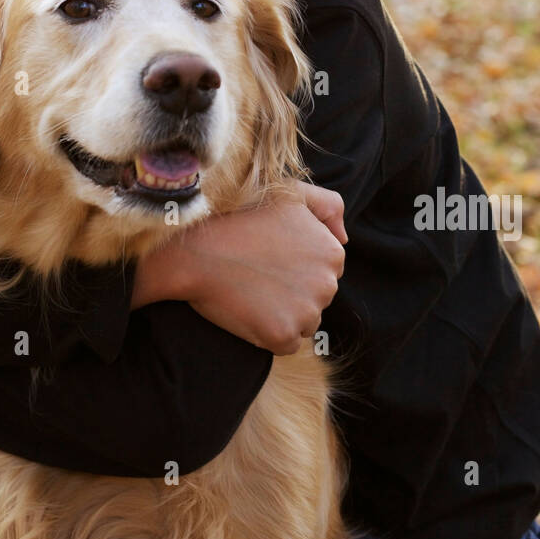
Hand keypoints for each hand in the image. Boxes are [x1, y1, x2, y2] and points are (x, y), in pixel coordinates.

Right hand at [133, 180, 346, 355]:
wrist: (194, 248)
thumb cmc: (238, 216)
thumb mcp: (290, 195)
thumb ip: (328, 205)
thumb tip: (345, 238)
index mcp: (332, 252)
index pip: (324, 271)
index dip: (295, 266)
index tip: (269, 257)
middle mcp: (327, 284)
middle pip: (316, 298)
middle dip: (291, 290)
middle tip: (256, 273)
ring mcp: (307, 312)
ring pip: (303, 323)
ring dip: (282, 314)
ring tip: (250, 290)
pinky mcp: (283, 335)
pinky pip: (284, 344)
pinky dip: (267, 334)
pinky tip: (247, 310)